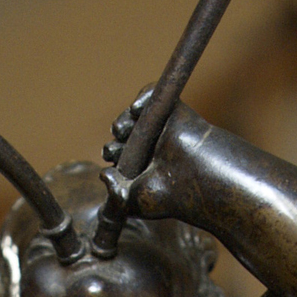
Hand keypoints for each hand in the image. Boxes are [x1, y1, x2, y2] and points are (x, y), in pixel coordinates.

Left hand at [102, 90, 206, 218]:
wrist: (194, 178)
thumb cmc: (167, 196)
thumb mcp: (133, 202)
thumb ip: (115, 194)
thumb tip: (103, 174)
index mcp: (145, 168)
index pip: (122, 154)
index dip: (111, 152)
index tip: (110, 158)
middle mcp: (154, 146)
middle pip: (126, 133)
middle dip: (116, 139)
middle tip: (112, 149)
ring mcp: (163, 128)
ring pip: (135, 114)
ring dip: (122, 119)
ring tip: (119, 130)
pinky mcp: (173, 110)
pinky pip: (154, 94)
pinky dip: (142, 96)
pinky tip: (134, 110)